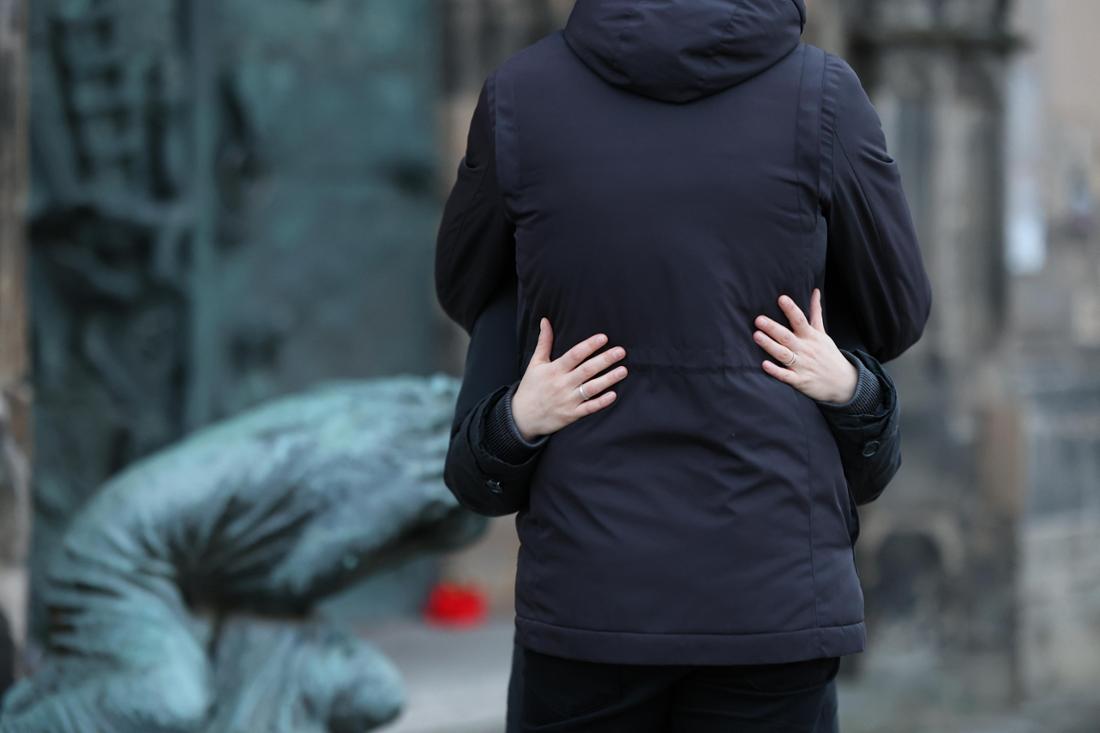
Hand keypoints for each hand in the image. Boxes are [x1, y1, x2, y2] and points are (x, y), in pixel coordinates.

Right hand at [511, 318, 627, 440]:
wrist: (522, 417)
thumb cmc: (530, 387)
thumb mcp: (535, 363)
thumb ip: (544, 342)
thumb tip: (545, 321)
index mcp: (554, 369)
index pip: (574, 355)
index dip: (589, 346)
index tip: (603, 338)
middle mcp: (562, 384)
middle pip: (587, 370)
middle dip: (605, 360)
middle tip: (621, 351)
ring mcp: (568, 400)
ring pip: (591, 388)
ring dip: (608, 379)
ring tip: (623, 370)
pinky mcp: (571, 415)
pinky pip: (589, 408)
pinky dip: (601, 402)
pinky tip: (613, 395)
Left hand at [753, 289, 857, 403]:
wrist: (843, 382)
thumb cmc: (828, 354)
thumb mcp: (823, 333)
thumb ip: (816, 313)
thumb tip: (815, 291)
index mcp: (811, 336)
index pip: (800, 320)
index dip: (791, 309)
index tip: (781, 298)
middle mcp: (805, 349)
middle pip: (787, 337)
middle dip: (773, 328)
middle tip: (759, 319)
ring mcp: (802, 365)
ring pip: (784, 355)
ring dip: (770, 346)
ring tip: (756, 336)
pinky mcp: (799, 381)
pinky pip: (786, 376)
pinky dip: (776, 371)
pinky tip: (764, 365)